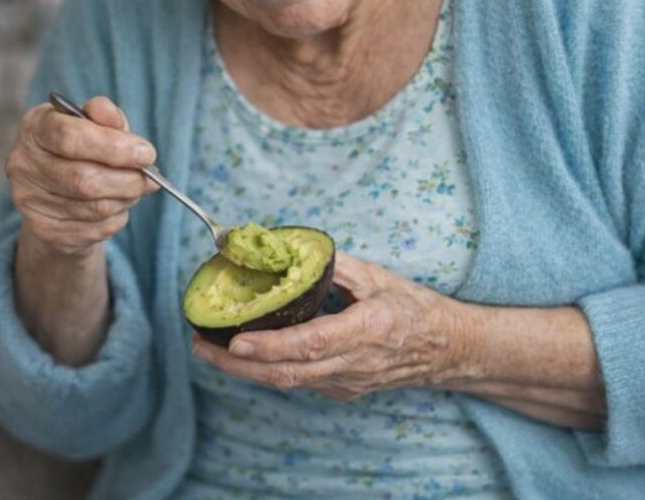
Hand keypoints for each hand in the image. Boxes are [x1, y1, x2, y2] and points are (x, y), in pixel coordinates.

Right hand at [6, 96, 158, 256]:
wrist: (59, 189)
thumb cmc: (84, 148)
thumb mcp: (96, 123)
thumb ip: (106, 116)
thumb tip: (109, 113)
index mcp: (35, 128)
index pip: (70, 137)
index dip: (114, 147)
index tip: (146, 153)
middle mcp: (24, 164)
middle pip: (84, 179)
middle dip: (128, 179)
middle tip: (150, 177)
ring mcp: (30, 201)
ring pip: (94, 208)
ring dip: (126, 198)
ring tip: (134, 188)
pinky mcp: (44, 230)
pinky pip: (96, 229)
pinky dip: (118, 217)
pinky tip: (117, 204)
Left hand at [192, 252, 472, 400]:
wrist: (444, 349)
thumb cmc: (413, 308)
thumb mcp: (379, 277)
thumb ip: (337, 266)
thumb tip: (294, 252)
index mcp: (366, 331)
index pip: (311, 344)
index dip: (271, 346)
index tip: (235, 340)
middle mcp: (353, 364)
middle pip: (288, 373)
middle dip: (238, 365)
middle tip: (200, 344)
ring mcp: (346, 383)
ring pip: (288, 383)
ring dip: (245, 371)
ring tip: (209, 349)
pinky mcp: (342, 391)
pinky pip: (298, 383)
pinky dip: (267, 371)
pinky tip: (244, 357)